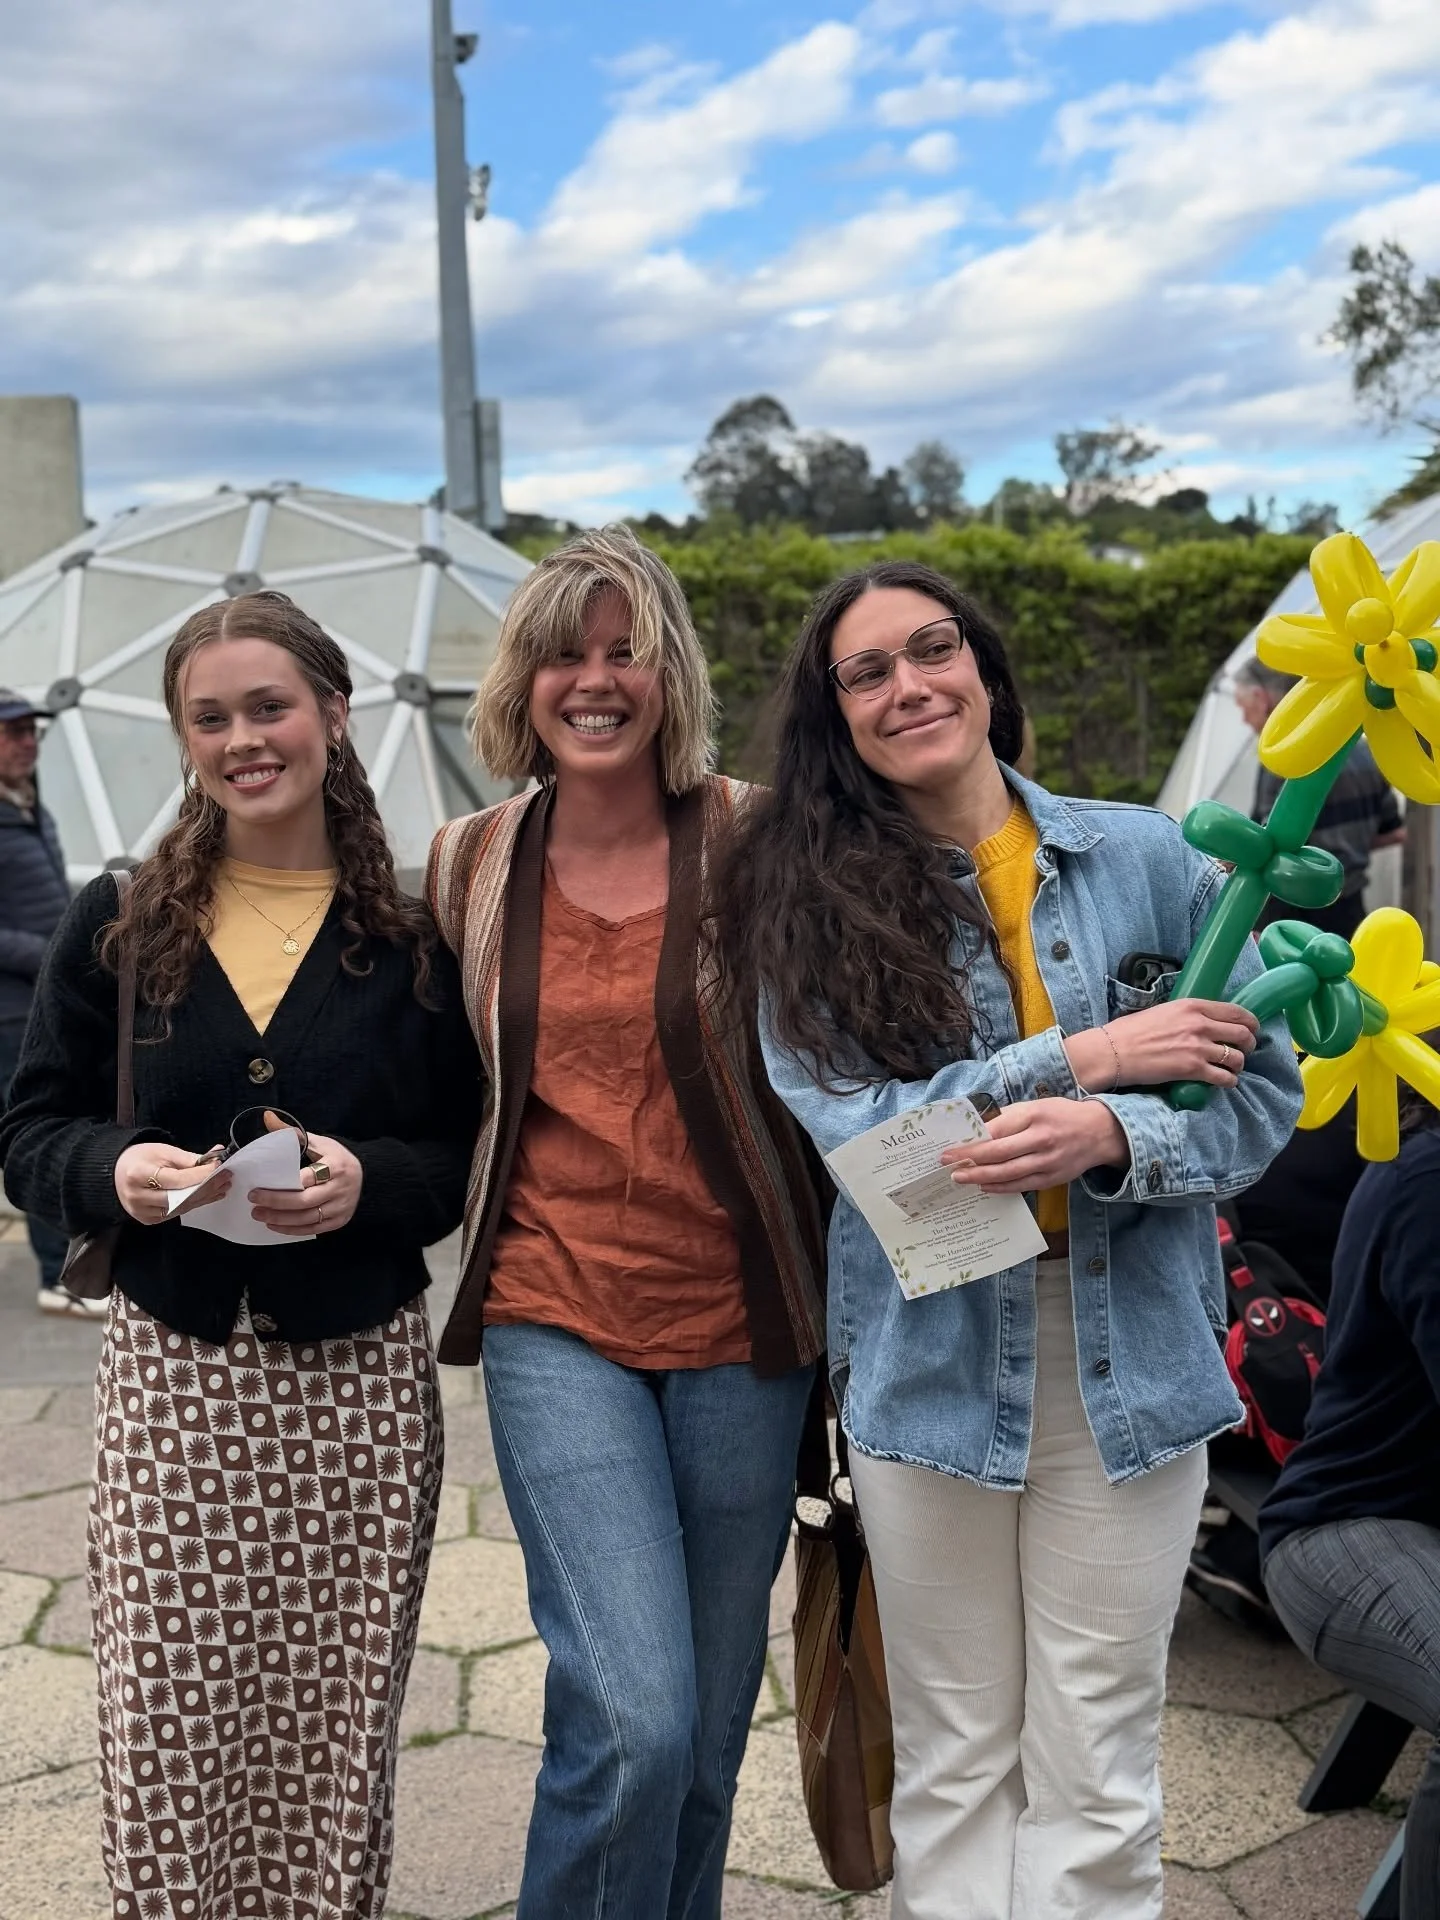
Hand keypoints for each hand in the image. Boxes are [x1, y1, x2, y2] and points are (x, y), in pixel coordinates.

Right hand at [114, 1142, 230, 1224]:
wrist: (116, 1172)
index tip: (218, 1166)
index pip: (176, 1179)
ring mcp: (141, 1212)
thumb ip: (187, 1158)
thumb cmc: (140, 1158)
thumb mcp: (162, 1151)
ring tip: (223, 1186)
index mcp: (137, 1175)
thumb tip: (215, 1158)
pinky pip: (176, 1213)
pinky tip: (210, 1196)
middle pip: (179, 1197)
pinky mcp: (147, 1220)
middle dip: (206, 1188)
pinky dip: (194, 1204)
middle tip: (226, 1178)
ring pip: (180, 1208)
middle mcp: (137, 1197)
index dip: (199, 1175)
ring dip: (204, 1198)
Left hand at [247, 1118, 362, 1236]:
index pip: (309, 1177)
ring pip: (307, 1217)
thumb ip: (293, 1133)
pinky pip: (313, 1229)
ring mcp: (341, 1206)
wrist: (367, 1177)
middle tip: (254, 1202)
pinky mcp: (339, 1221)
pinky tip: (275, 1225)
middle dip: (277, 1203)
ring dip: (281, 1219)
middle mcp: (340, 1188)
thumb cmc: (336, 1158)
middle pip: (306, 1200)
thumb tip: (267, 1117)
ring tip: (259, 1215)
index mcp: (336, 1165)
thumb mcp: (320, 1142)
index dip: (284, 1184)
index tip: (259, 1187)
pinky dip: (292, 1229)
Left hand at [942, 1098, 1128, 1195]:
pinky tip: (983, 1186)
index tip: (950, 1149)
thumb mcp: (1035, 1106)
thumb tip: (977, 1130)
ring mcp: (1048, 1162)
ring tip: (960, 1178)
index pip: (996, 1131)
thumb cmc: (1061, 1115)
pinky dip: (1000, 1187)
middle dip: (970, 1162)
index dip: (971, 1143)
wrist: (1100, 1133)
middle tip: (948, 1166)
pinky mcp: (1052, 1178)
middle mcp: (1041, 1140)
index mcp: (1034, 1116)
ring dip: (981, 1177)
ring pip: (1008, 1174)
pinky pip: (1021, 1185)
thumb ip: (1008, 1117)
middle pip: (999, 1155)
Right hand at [1065, 999, 1258, 1092]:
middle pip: (1243, 1034)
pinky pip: (1224, 1077)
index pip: (1237, 1012)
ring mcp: (1198, 1048)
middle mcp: (1200, 1024)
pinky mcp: (1193, 1070)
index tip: (1251, 1030)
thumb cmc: (1131, 1031)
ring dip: (1239, 1065)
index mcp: (1193, 1006)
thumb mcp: (1163, 1011)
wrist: (1113, 1051)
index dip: (1250, 1023)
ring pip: (1237, 1058)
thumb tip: (1203, 1023)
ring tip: (1231, 1068)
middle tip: (1244, 1050)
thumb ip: (1187, 1015)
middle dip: (1249, 1044)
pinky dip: (1229, 1081)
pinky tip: (1224, 1082)